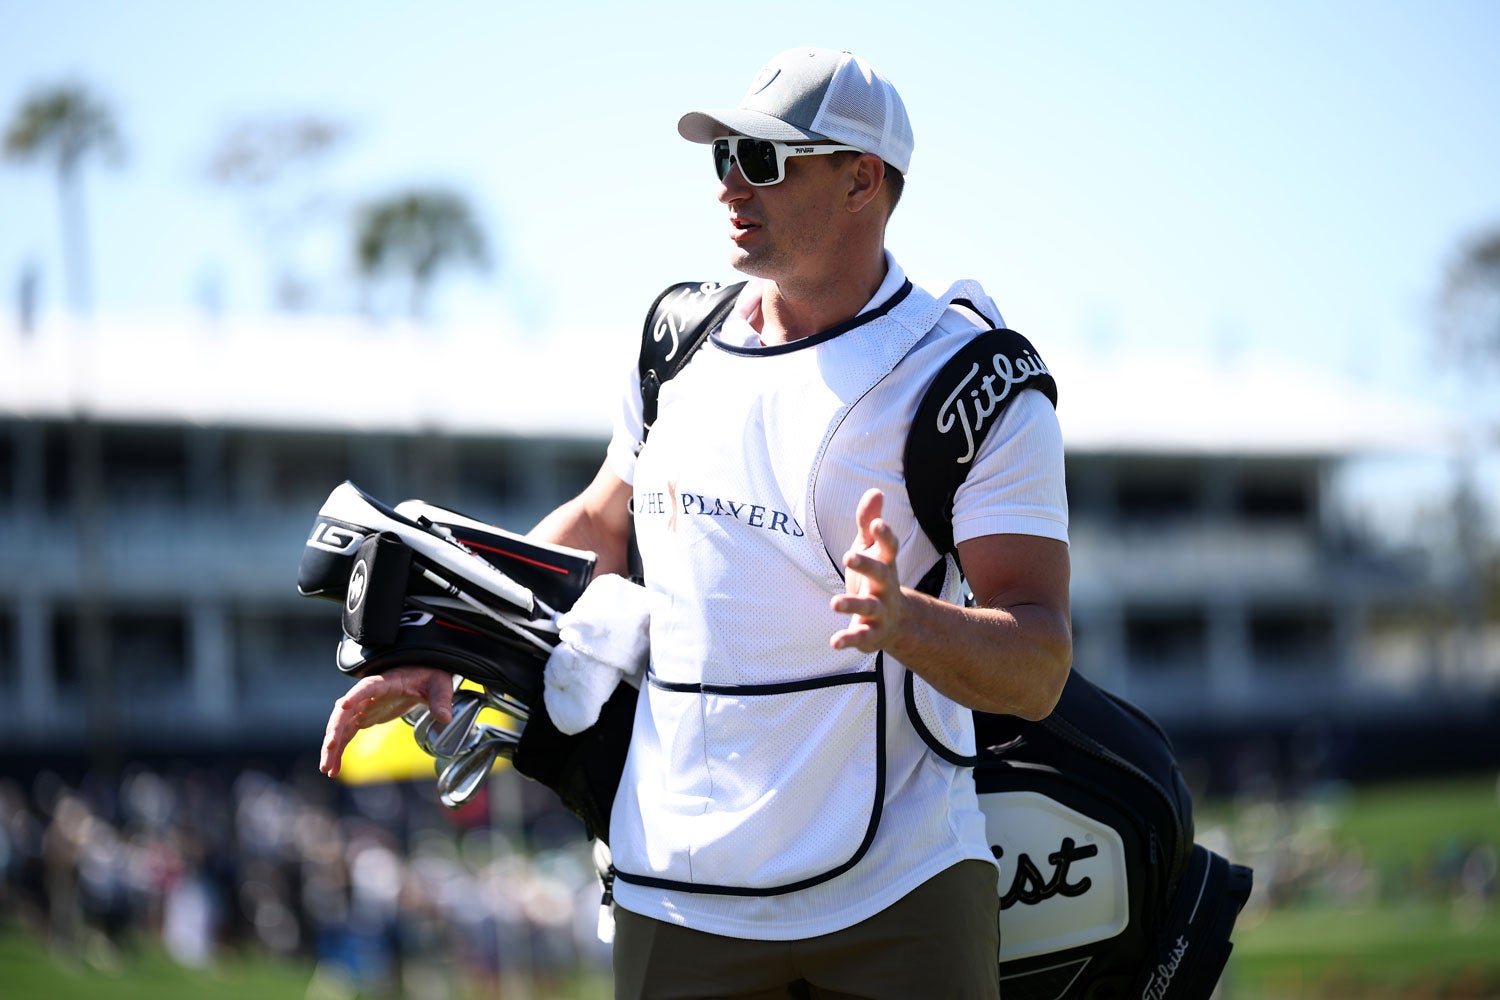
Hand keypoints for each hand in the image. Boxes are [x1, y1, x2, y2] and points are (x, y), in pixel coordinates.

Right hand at [319, 666, 454, 777]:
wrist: (424, 674)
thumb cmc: (431, 676)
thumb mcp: (440, 685)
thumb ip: (441, 700)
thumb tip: (445, 719)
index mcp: (386, 682)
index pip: (367, 687)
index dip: (356, 695)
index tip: (343, 705)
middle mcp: (368, 695)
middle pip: (345, 711)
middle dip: (335, 730)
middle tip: (329, 750)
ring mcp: (364, 706)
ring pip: (341, 726)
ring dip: (332, 747)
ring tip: (327, 769)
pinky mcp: (364, 717)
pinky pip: (346, 735)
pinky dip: (339, 751)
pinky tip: (334, 769)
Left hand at [829, 488, 905, 652]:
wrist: (897, 623)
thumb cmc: (877, 577)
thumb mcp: (870, 549)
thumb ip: (868, 522)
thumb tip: (875, 491)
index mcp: (885, 564)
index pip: (889, 548)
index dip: (884, 535)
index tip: (878, 524)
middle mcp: (886, 586)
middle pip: (880, 574)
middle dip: (866, 565)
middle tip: (849, 556)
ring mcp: (880, 611)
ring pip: (868, 606)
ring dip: (852, 604)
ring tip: (834, 603)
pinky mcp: (870, 632)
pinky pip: (860, 636)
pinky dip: (848, 639)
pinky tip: (834, 642)